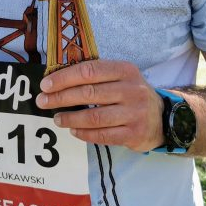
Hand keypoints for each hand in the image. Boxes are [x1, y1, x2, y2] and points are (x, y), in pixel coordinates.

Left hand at [35, 59, 163, 152]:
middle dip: (61, 98)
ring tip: (56, 119)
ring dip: (70, 118)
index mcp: (125, 70)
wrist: (162, 118)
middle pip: (89, 93)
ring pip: (94, 117)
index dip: (64, 78)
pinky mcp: (134, 134)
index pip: (89, 71)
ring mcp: (134, 113)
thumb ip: (96, 76)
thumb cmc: (131, 94)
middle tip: (43, 102)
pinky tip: (73, 130)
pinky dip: (84, 133)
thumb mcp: (121, 77)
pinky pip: (103, 135)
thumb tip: (57, 80)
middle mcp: (132, 90)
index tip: (45, 85)